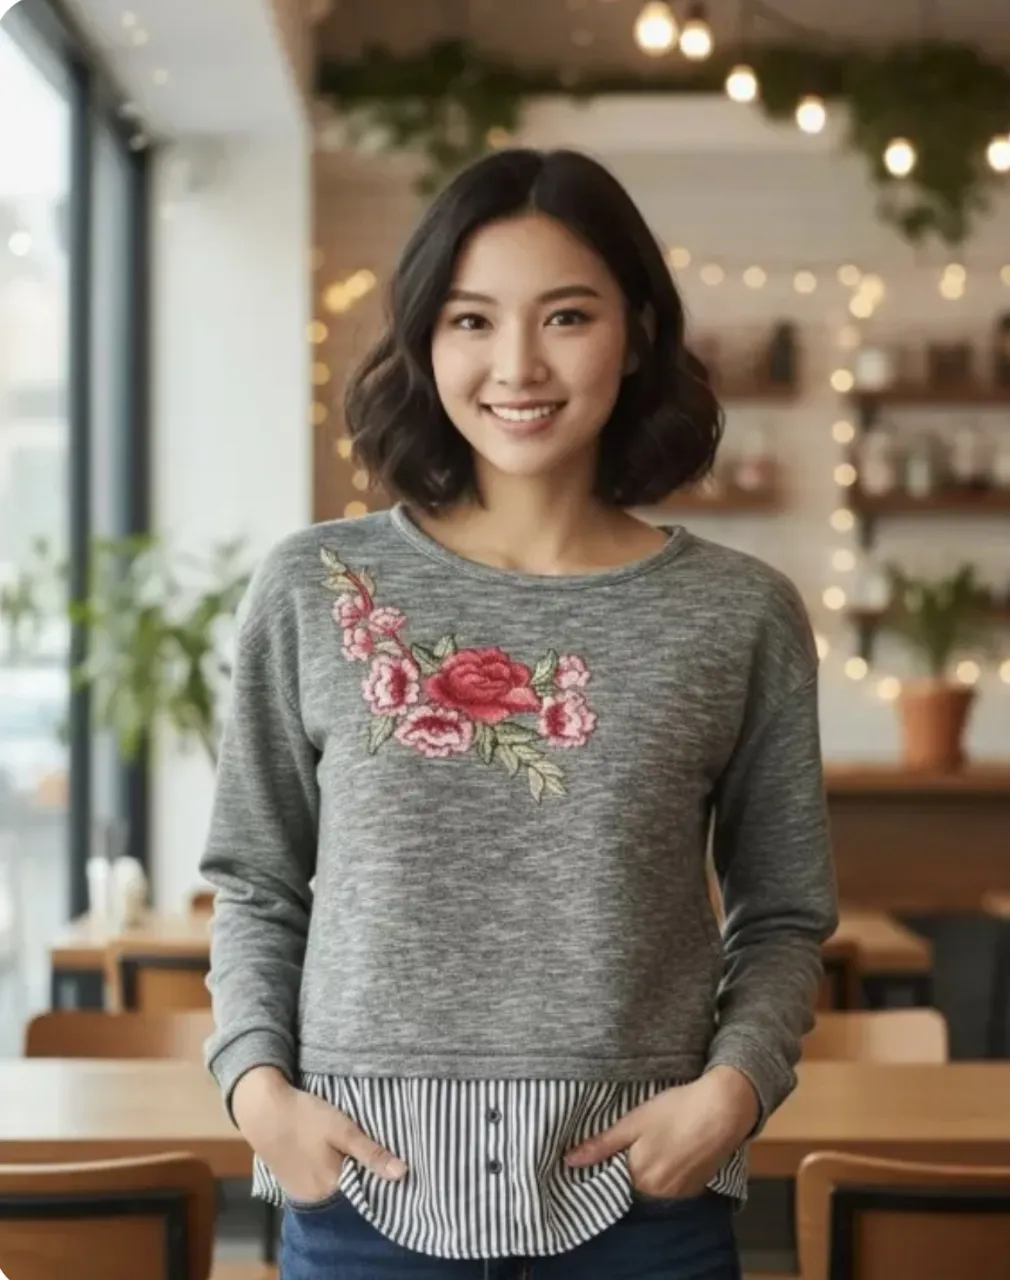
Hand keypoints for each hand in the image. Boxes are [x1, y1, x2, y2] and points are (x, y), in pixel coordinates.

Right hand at [232, 1066, 407, 1204]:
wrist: (262, 1109)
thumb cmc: (305, 1117)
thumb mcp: (343, 1130)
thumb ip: (371, 1154)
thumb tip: (402, 1174)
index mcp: (332, 1186)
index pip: (365, 1188)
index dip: (376, 1172)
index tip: (386, 1156)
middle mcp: (315, 1197)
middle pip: (348, 1187)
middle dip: (357, 1169)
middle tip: (361, 1142)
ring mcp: (300, 1191)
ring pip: (331, 1183)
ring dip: (339, 1168)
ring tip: (342, 1145)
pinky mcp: (289, 1182)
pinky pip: (315, 1180)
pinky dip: (323, 1168)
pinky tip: (323, 1150)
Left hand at [564, 1068, 758, 1200]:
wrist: (723, 1109)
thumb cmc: (675, 1111)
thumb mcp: (633, 1122)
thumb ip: (601, 1145)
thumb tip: (569, 1162)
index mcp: (639, 1178)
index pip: (610, 1183)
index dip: (604, 1168)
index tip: (598, 1155)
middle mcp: (659, 1194)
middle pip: (631, 1187)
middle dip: (624, 1170)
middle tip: (627, 1144)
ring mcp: (680, 1193)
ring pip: (651, 1188)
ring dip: (646, 1173)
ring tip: (650, 1146)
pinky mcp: (696, 1188)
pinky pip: (671, 1187)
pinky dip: (665, 1174)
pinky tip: (668, 1152)